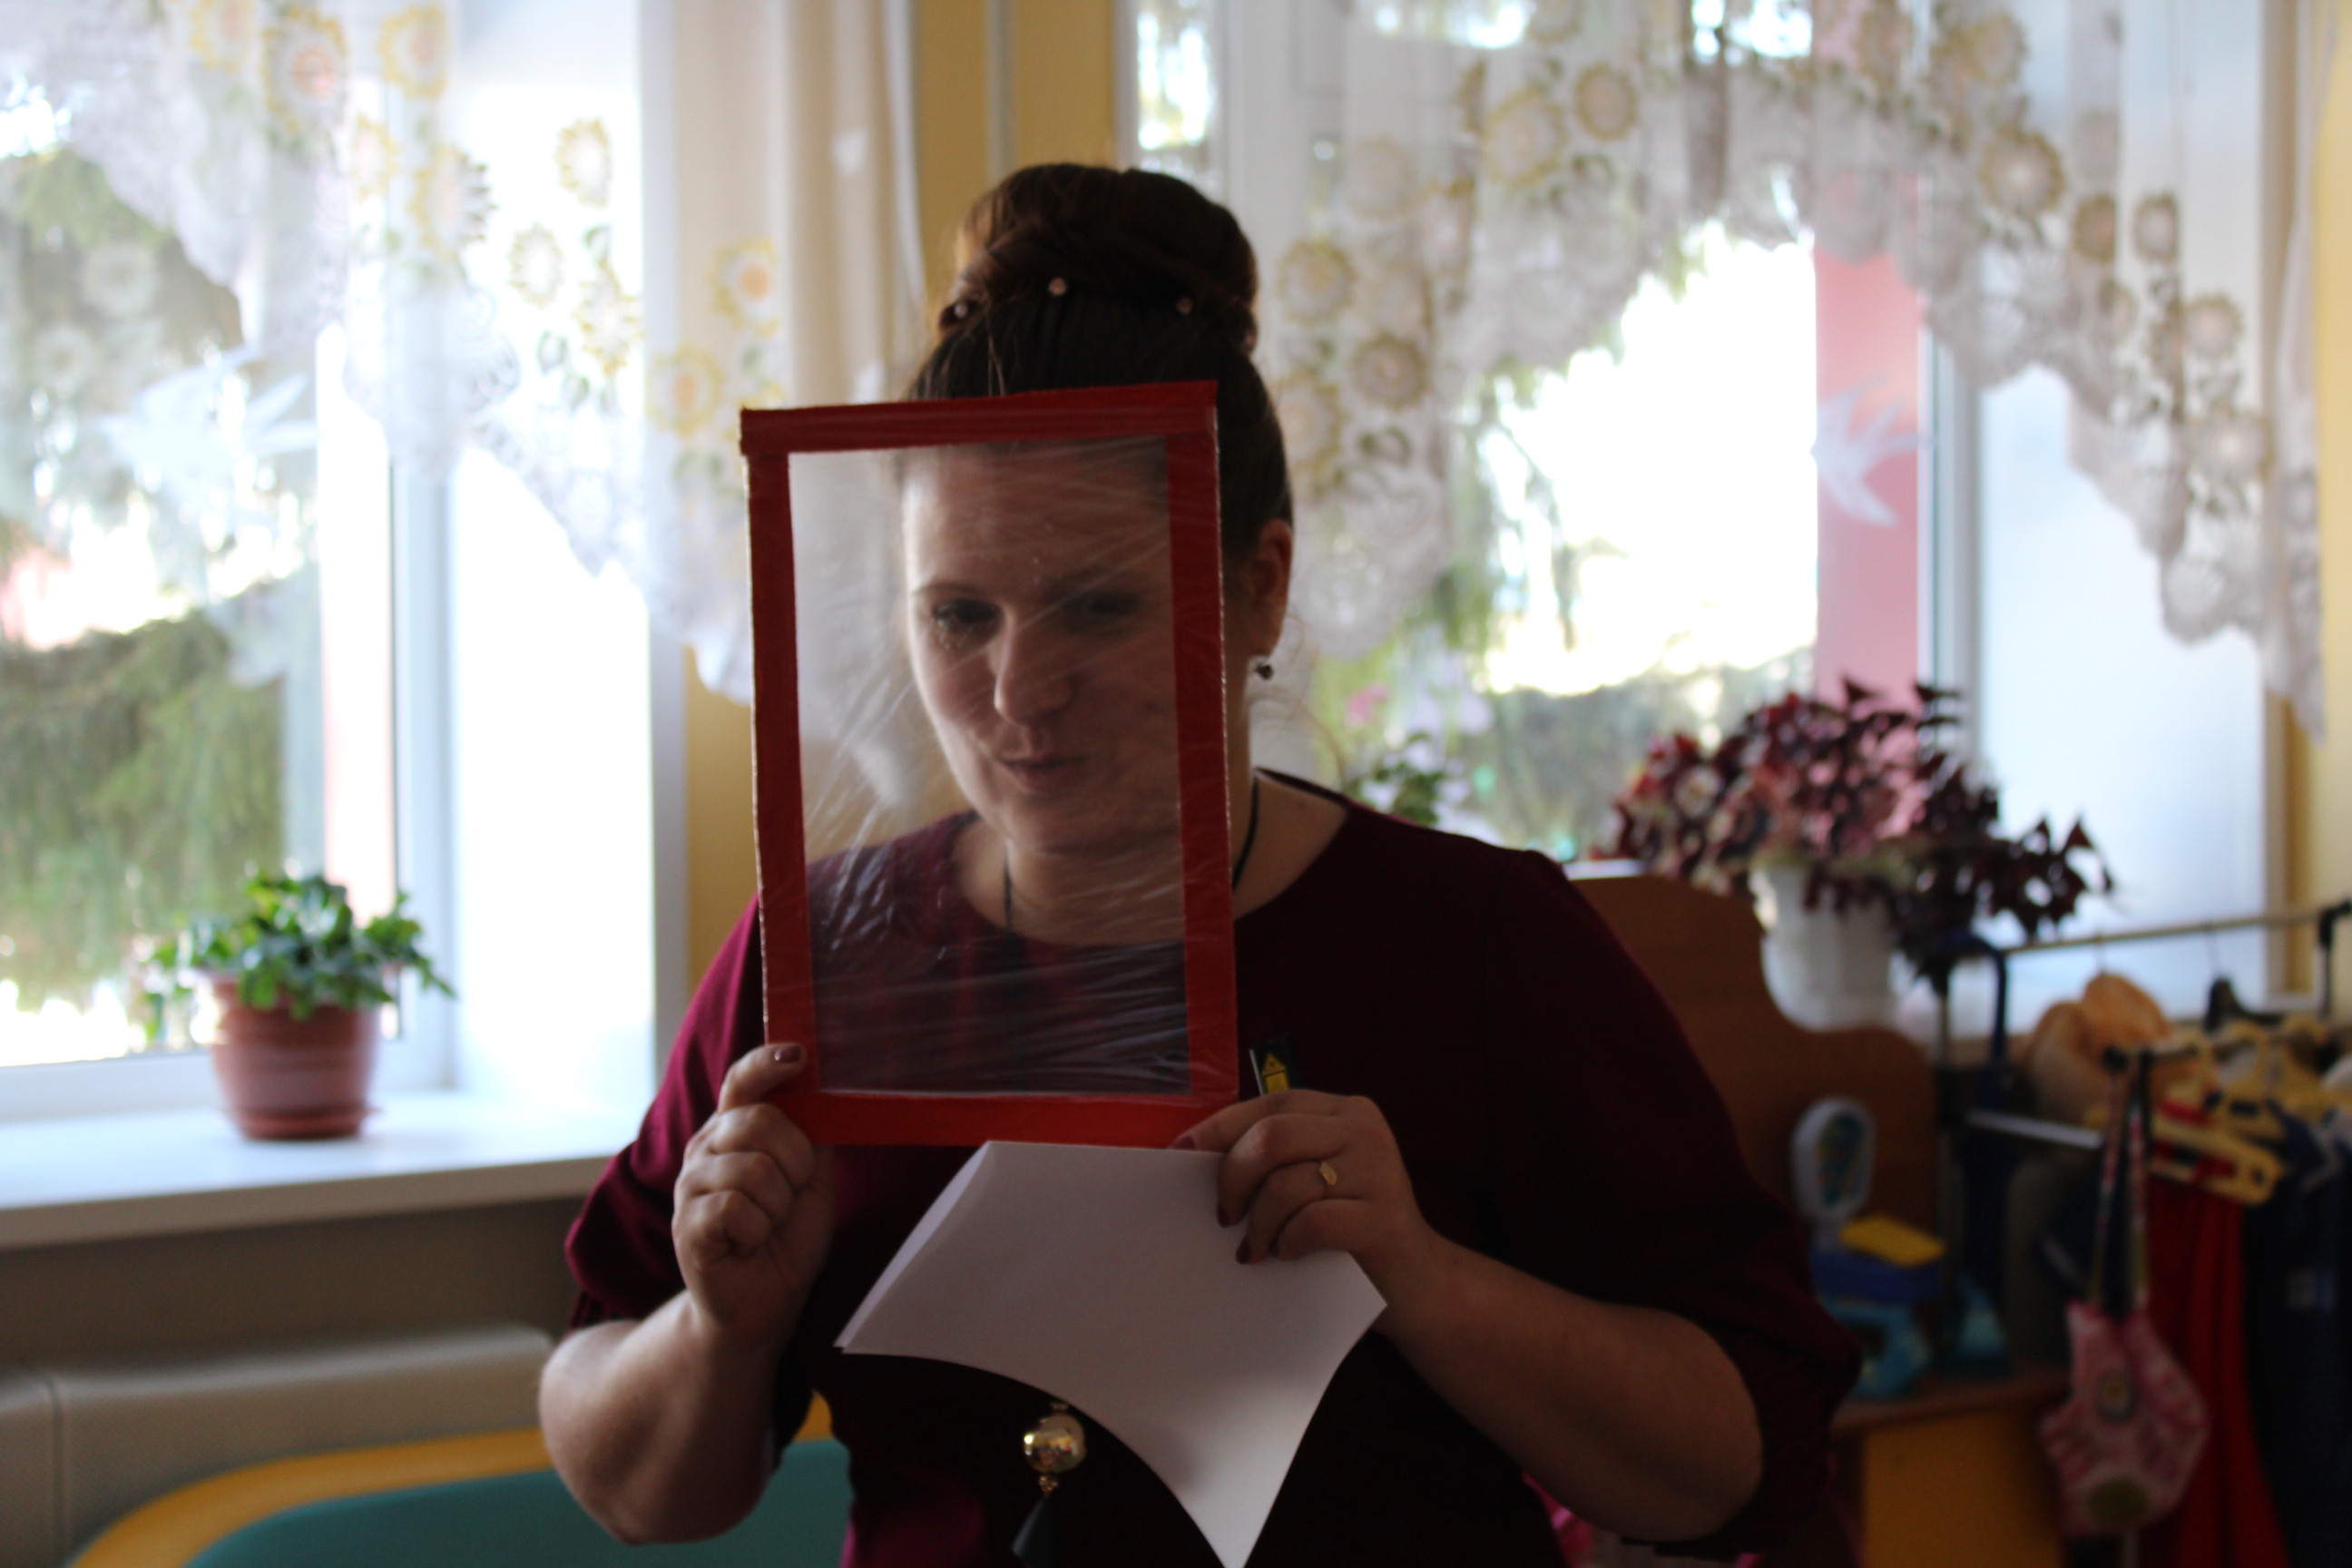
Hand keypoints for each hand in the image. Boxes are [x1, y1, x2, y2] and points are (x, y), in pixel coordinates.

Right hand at [672, 1043, 834, 1348]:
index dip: (766, 1064)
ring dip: (779, 1206)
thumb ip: (810, 1136)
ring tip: (768, 1226)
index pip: (742, 1081)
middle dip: (795, 1162)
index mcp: (735, 1130)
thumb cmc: (786, 1238)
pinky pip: (736, 1207)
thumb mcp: (810, 1180)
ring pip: (753, 1169)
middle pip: (760, 1121)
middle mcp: (706, 1147)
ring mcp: (690, 1184)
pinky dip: (759, 1230)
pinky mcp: (686, 1223)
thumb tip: (820, 1090)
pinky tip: (749, 1244)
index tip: (798, 1055)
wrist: (764, 1303)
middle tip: (790, 1196)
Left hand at [1177, 1090, 1453, 1329]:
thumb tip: (1197, 1155)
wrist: (1418, 1282)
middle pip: (1271, 1137)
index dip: (1220, 1127)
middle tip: (1225, 1215)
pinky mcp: (1381, 1218)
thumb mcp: (1320, 1178)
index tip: (1182, 1154)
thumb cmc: (1351, 1228)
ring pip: (1285, 1184)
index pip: (1269, 1104)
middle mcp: (1364, 1131)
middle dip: (1233, 1177)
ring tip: (1256, 1248)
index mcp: (1345, 1111)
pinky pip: (1311, 1222)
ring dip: (1258, 1223)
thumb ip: (1279, 1158)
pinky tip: (1287, 1254)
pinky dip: (1287, 1241)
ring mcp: (1377, 1172)